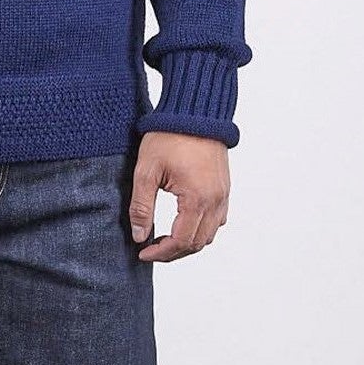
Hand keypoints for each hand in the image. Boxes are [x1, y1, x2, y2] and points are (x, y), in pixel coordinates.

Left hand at [128, 131, 230, 262]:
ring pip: (210, 234)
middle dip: (173, 252)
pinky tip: (183, 222)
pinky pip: (217, 219)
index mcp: (197, 199)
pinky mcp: (224, 187)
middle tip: (151, 249)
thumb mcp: (147, 170)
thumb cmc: (169, 135)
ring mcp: (223, 194)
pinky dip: (201, 228)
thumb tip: (139, 236)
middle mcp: (215, 201)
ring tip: (165, 239)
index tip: (143, 253)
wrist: (194, 111)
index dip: (160, 253)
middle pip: (197, 244)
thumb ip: (142, 206)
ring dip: (188, 242)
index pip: (181, 242)